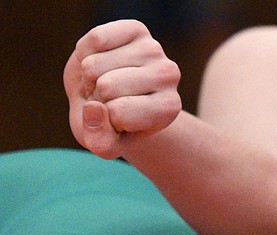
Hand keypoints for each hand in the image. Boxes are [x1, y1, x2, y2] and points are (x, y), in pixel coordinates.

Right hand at [64, 19, 180, 159]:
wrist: (108, 95)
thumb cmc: (109, 123)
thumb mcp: (104, 143)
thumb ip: (100, 140)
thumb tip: (94, 109)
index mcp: (169, 108)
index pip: (119, 113)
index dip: (104, 118)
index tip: (115, 119)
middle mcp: (169, 75)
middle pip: (107, 86)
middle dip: (95, 96)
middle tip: (107, 98)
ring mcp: (154, 49)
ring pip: (95, 64)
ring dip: (89, 76)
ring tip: (103, 80)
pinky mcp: (136, 28)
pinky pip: (95, 40)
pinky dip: (85, 52)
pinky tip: (101, 60)